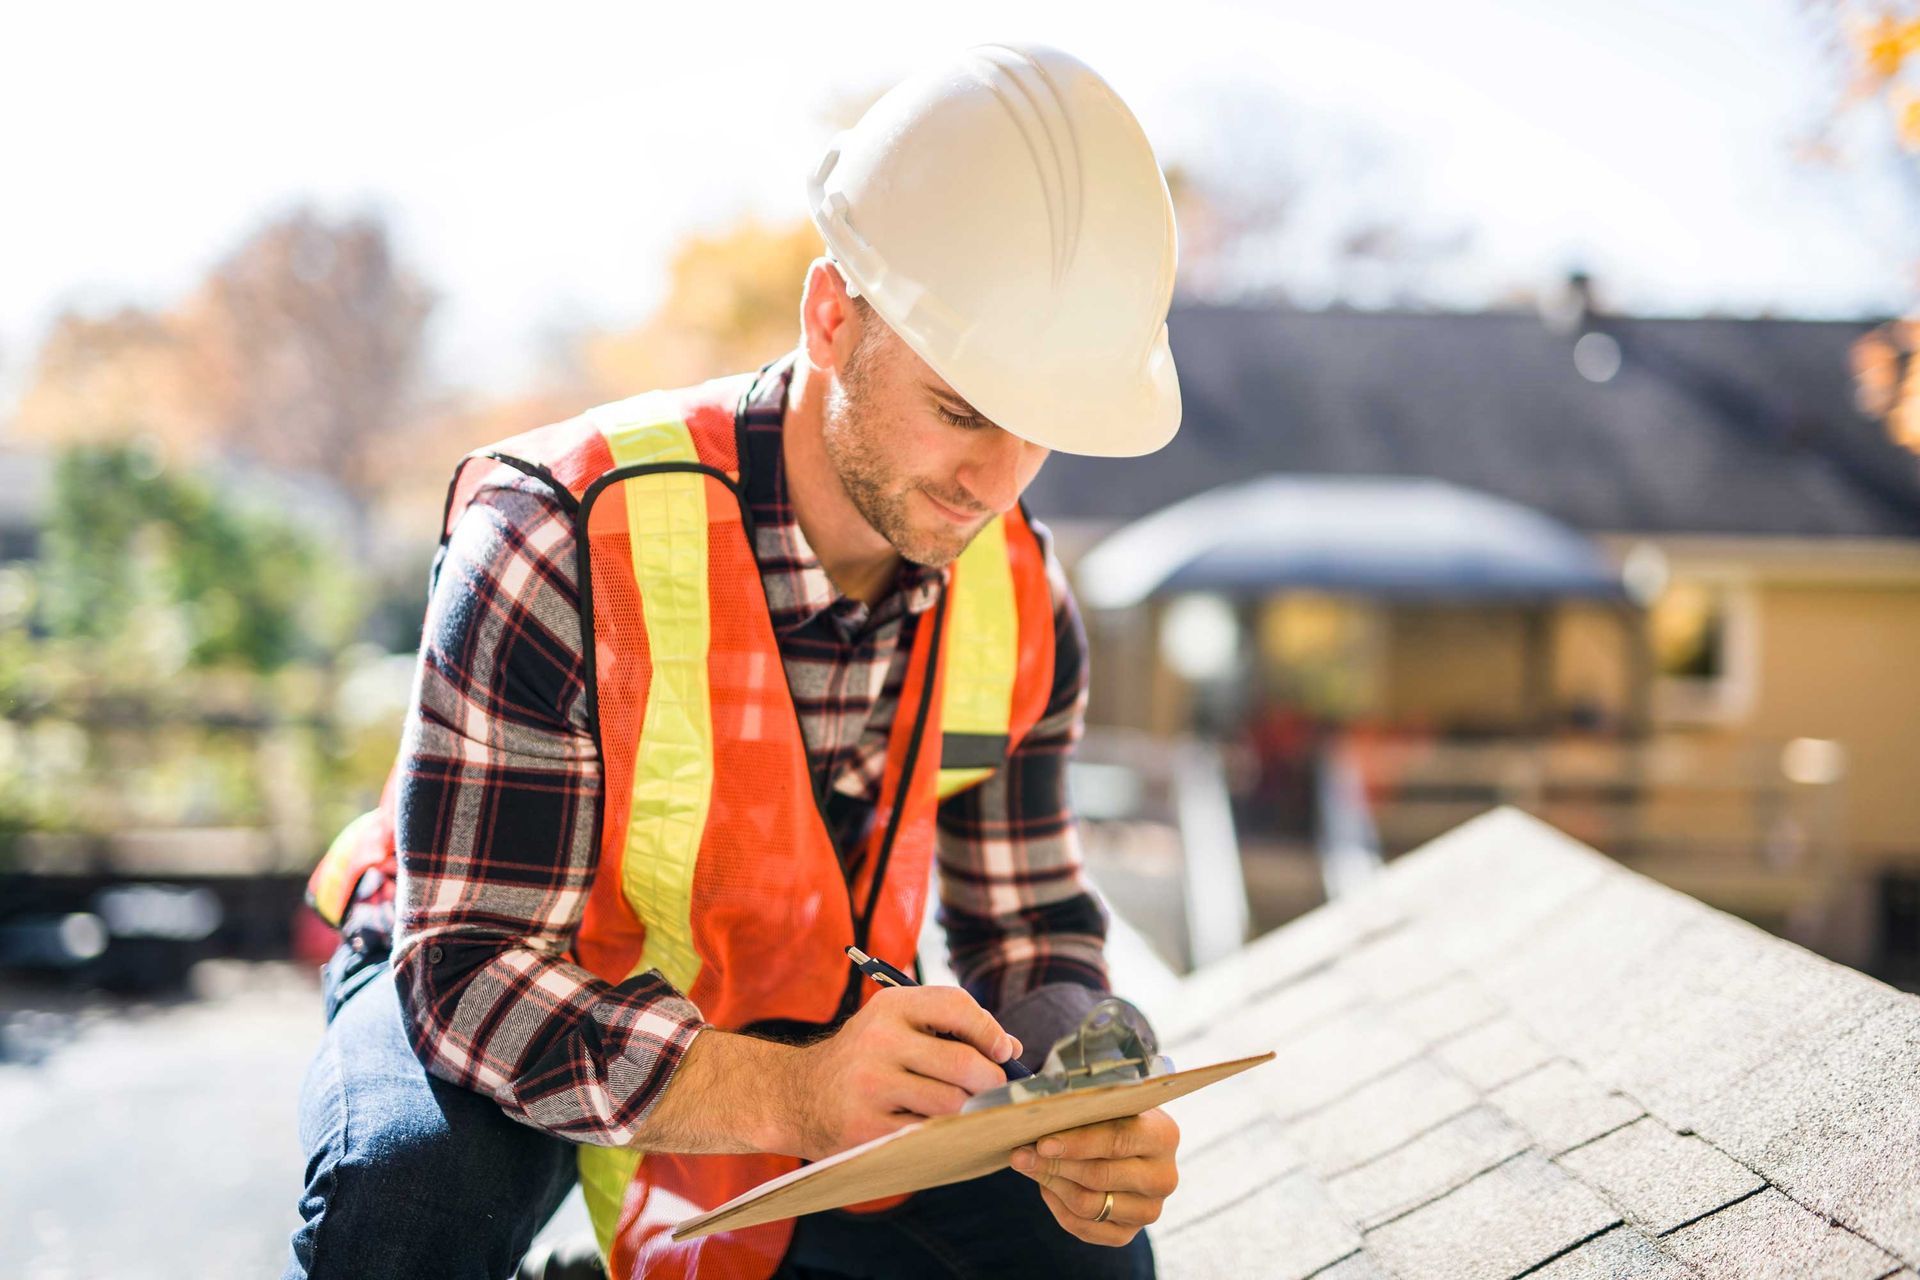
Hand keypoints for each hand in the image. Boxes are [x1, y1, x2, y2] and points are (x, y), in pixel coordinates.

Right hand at [782, 986, 1021, 1159]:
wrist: (797, 1095)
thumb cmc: (865, 1059)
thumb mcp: (896, 1027)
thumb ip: (952, 1030)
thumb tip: (1012, 1049)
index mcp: (891, 1007)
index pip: (956, 1005)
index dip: (989, 1029)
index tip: (1002, 1050)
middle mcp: (879, 1041)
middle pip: (963, 1063)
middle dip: (992, 1080)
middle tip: (995, 1089)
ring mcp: (871, 1086)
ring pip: (951, 1103)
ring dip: (971, 1110)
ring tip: (969, 1108)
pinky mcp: (867, 1128)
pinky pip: (929, 1133)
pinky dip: (946, 1133)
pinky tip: (943, 1129)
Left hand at [1009, 1108, 1179, 1245]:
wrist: (1128, 1146)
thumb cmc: (1111, 1116)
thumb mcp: (1106, 1104)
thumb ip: (1081, 1107)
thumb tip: (1037, 1115)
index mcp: (1164, 1136)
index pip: (1118, 1141)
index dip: (1077, 1143)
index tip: (1043, 1142)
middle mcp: (1164, 1177)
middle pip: (1099, 1176)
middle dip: (1055, 1164)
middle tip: (1021, 1154)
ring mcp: (1149, 1210)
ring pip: (1089, 1205)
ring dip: (1052, 1184)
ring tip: (1028, 1165)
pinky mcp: (1128, 1233)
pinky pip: (1084, 1228)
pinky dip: (1057, 1207)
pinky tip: (1045, 1185)